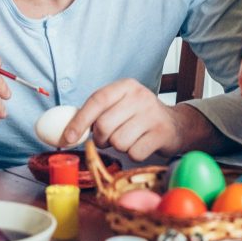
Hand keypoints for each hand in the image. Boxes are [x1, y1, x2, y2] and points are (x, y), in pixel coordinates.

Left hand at [61, 79, 189, 161]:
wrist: (175, 125)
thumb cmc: (138, 117)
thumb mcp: (120, 106)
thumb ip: (96, 113)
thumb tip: (66, 131)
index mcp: (125, 86)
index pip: (97, 100)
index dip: (79, 120)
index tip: (67, 138)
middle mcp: (140, 96)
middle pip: (104, 125)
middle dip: (101, 139)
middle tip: (108, 139)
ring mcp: (152, 114)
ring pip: (118, 142)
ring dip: (119, 147)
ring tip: (129, 139)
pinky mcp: (161, 133)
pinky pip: (134, 153)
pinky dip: (133, 154)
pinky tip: (141, 145)